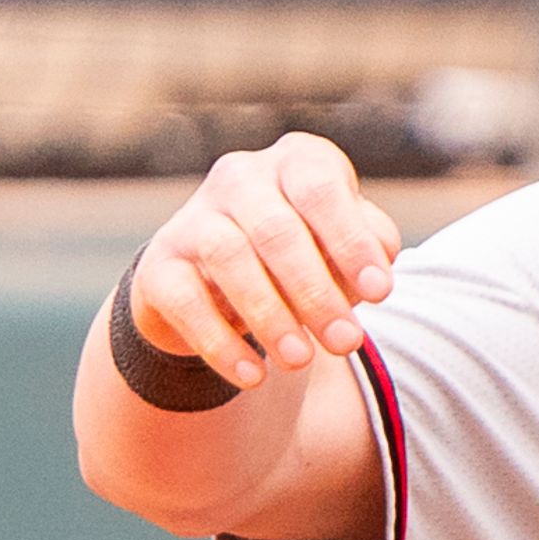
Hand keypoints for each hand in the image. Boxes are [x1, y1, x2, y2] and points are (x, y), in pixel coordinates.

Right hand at [124, 133, 401, 390]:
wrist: (221, 287)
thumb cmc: (307, 258)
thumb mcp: (345, 249)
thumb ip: (370, 249)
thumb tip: (377, 274)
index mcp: (294, 163)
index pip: (321, 189)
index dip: (351, 241)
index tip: (381, 293)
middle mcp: (240, 178)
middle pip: (276, 230)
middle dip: (316, 292)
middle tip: (347, 342)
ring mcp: (192, 219)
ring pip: (228, 257)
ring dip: (269, 315)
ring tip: (300, 361)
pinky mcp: (158, 266)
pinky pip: (184, 300)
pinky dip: (219, 342)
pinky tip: (253, 376)